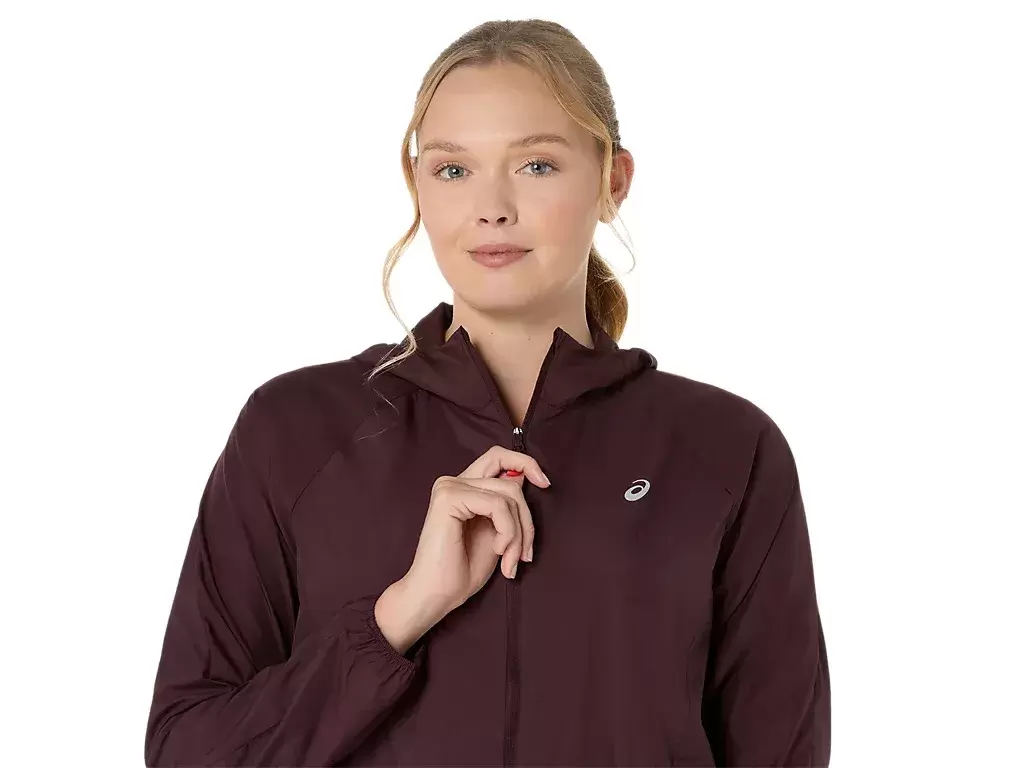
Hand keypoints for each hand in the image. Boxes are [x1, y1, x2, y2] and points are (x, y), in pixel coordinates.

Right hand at [375, 446, 549, 652]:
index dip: (526, 462)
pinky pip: (498, 505)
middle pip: (511, 482)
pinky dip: (508, 531)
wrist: (436, 596)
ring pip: (509, 495)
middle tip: (524, 554)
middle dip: (526, 520)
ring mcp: (450, 487)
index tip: (545, 484)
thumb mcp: (496, 532)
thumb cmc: (463, 570)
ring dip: (518, 533)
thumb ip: (506, 504)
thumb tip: (525, 476)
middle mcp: (454, 481)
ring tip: (510, 561)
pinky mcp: (449, 498)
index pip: (498, 457)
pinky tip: (498, 551)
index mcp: (463, 487)